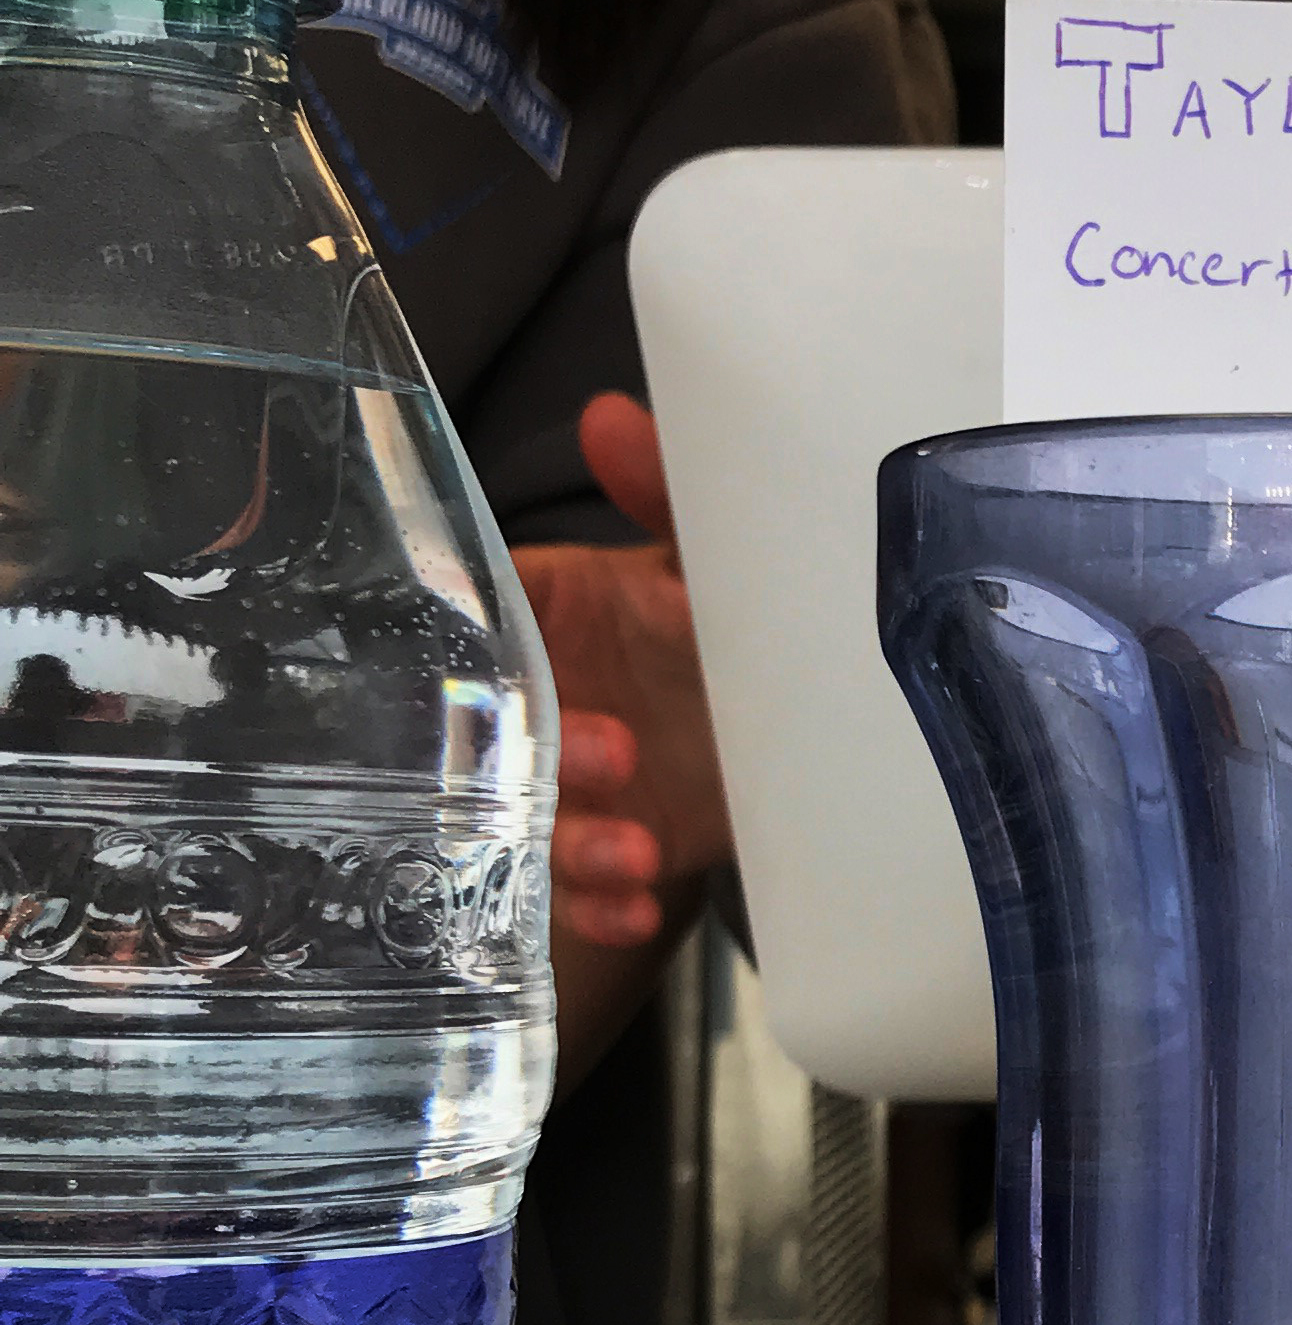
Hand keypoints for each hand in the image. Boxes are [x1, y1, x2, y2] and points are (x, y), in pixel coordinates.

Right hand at [511, 394, 732, 947]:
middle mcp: (538, 699)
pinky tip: (636, 906)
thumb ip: (663, 495)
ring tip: (630, 853)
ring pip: (527, 822)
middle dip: (535, 757)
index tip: (495, 670)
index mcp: (539, 610)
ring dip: (573, 846)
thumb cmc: (714, 624)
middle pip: (488, 734)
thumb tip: (613, 418)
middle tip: (609, 753)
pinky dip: (605, 906)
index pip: (468, 620)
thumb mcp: (698, 560)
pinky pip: (582, 892)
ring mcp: (569, 782)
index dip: (472, 649)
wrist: (790, 724)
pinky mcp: (612, 848)